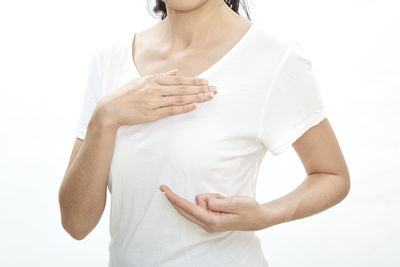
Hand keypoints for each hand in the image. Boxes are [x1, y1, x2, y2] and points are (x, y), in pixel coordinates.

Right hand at [97, 69, 217, 128]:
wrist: (110, 109)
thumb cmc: (126, 94)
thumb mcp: (141, 80)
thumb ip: (160, 77)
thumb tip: (176, 72)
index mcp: (153, 79)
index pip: (179, 80)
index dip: (194, 80)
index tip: (207, 81)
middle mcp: (155, 89)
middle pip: (183, 89)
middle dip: (200, 89)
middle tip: (214, 89)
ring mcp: (154, 102)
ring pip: (179, 99)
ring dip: (196, 98)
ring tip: (209, 97)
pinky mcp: (152, 114)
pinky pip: (171, 110)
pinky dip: (183, 108)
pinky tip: (194, 106)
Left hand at [159, 185, 268, 232]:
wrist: (259, 218)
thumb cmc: (249, 209)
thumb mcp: (234, 202)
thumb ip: (216, 203)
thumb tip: (203, 202)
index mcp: (212, 221)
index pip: (188, 208)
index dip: (175, 198)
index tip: (164, 191)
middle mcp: (208, 224)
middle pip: (185, 209)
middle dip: (175, 199)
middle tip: (163, 187)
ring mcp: (209, 223)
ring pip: (197, 205)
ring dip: (208, 198)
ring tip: (224, 200)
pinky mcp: (211, 220)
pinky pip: (203, 206)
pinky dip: (209, 201)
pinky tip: (221, 202)